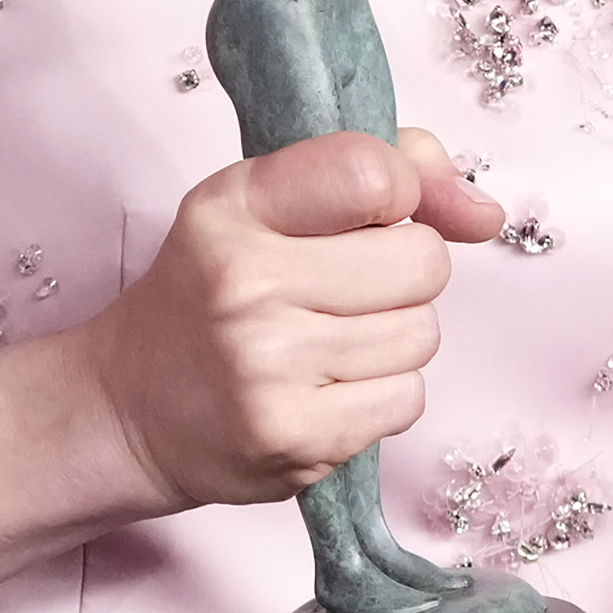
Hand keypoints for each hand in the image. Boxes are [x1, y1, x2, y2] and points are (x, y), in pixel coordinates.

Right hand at [81, 132, 502, 514]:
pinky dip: (383, 395)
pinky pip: (407, 400)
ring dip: (394, 338)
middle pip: (422, 261)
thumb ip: (373, 171)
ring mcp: (270, 368)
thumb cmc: (209, 294)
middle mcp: (247, 284)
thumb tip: (483, 212)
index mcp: (235, 207)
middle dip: (403, 273)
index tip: (377, 212)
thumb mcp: (262, 203)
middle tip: (343, 289)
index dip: (403, 192)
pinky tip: (329, 389)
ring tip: (329, 342)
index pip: (373, 172)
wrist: (129, 408)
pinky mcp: (296, 440)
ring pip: (422, 335)